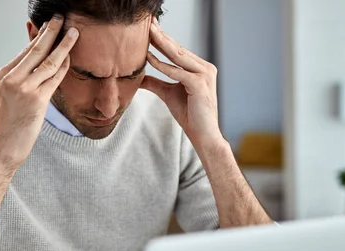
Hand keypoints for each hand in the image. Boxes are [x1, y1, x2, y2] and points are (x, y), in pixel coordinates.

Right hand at [0, 15, 78, 167]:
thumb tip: (35, 59)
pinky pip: (54, 78)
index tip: (51, 25)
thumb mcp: (9, 94)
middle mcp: (11, 78)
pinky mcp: (36, 100)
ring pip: (47, 61)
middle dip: (50, 31)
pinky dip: (64, 67)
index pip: (25, 50)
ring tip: (74, 33)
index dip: (40, 36)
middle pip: (35, 49)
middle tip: (61, 18)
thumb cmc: (11, 121)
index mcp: (3, 74)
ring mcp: (24, 88)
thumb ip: (21, 76)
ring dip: (63, 45)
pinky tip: (72, 57)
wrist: (5, 145)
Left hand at [141, 18, 222, 150]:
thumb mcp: (168, 94)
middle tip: (148, 22)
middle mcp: (205, 68)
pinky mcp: (200, 84)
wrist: (203, 134)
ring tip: (148, 33)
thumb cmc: (190, 115)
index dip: (163, 39)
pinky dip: (162, 65)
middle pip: (178, 49)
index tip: (149, 28)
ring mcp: (204, 75)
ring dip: (162, 43)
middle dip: (162, 36)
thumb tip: (139, 77)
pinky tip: (149, 58)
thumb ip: (155, 83)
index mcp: (200, 68)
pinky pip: (177, 72)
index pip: (178, 51)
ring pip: (178, 56)